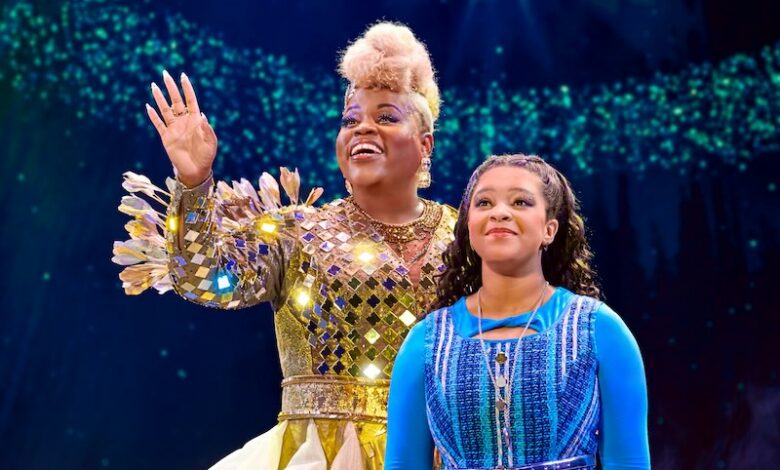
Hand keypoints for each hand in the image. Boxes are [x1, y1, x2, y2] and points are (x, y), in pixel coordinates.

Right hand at [146, 70, 217, 187]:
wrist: (196, 170)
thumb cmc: (206, 156)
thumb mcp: (211, 143)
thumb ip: (207, 129)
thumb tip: (202, 115)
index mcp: (195, 120)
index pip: (190, 100)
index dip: (187, 88)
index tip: (182, 75)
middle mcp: (183, 121)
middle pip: (175, 101)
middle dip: (170, 87)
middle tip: (164, 73)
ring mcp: (174, 128)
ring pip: (165, 109)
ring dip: (159, 98)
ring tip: (153, 85)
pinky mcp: (166, 137)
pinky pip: (158, 124)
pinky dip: (153, 116)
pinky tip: (148, 106)